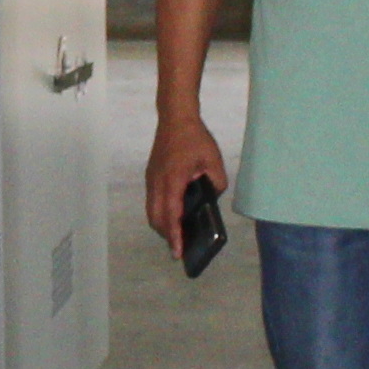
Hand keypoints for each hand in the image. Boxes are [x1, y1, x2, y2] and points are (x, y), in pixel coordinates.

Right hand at [145, 117, 226, 243]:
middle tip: (180, 248)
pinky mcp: (151, 176)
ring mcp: (151, 179)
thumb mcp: (213, 160)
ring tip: (177, 235)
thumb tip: (213, 195)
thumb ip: (216, 181)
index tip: (178, 251)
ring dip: (162, 225)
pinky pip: (153, 201)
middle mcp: (157, 182)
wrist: (175, 117)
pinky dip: (160, 213)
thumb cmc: (195, 137)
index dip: (174, 235)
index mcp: (173, 179)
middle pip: (156, 217)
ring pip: (151, 210)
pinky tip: (173, 215)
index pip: (171, 214)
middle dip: (167, 235)